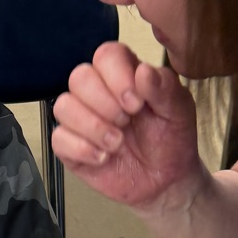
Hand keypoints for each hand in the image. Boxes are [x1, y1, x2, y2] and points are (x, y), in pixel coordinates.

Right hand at [51, 42, 204, 216]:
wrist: (164, 182)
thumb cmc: (170, 141)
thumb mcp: (179, 112)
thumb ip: (164, 88)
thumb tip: (142, 71)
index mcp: (124, 75)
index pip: (106, 55)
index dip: (117, 76)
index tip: (136, 103)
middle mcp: (98, 93)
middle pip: (79, 77)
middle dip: (104, 103)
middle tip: (126, 122)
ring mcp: (81, 120)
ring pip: (63, 106)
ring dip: (93, 127)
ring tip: (116, 143)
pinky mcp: (70, 147)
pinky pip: (59, 139)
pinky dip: (82, 149)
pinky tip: (104, 158)